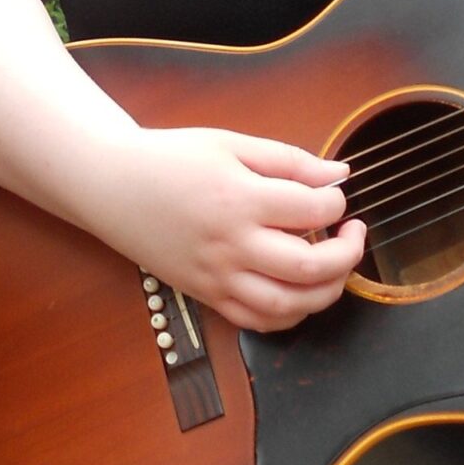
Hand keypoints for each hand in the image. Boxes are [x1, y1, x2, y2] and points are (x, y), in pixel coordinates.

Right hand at [97, 128, 364, 334]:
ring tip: (334, 267)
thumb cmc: (168, 159)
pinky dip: (290, 314)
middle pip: (311, 266)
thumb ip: (288, 160)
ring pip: (290, 305)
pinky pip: (258, 321)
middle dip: (348, 253)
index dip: (337, 202)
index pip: (313, 209)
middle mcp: (231, 244)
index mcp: (239, 198)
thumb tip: (339, 174)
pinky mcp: (205, 295)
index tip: (334, 195)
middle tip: (352, 233)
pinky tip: (300, 292)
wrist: (111, 185)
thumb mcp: (229, 143)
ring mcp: (217, 276)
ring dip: (327, 291)